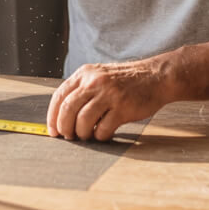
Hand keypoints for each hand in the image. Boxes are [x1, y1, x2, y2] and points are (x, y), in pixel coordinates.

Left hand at [46, 59, 171, 140]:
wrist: (156, 77)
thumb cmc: (126, 81)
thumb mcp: (100, 76)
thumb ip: (82, 90)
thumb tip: (62, 116)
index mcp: (85, 73)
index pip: (59, 96)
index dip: (52, 116)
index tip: (53, 130)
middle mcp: (94, 81)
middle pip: (67, 110)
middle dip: (65, 128)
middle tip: (69, 136)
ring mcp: (109, 94)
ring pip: (82, 121)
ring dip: (82, 134)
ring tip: (87, 135)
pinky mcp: (122, 108)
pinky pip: (102, 129)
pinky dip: (100, 136)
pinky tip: (104, 133)